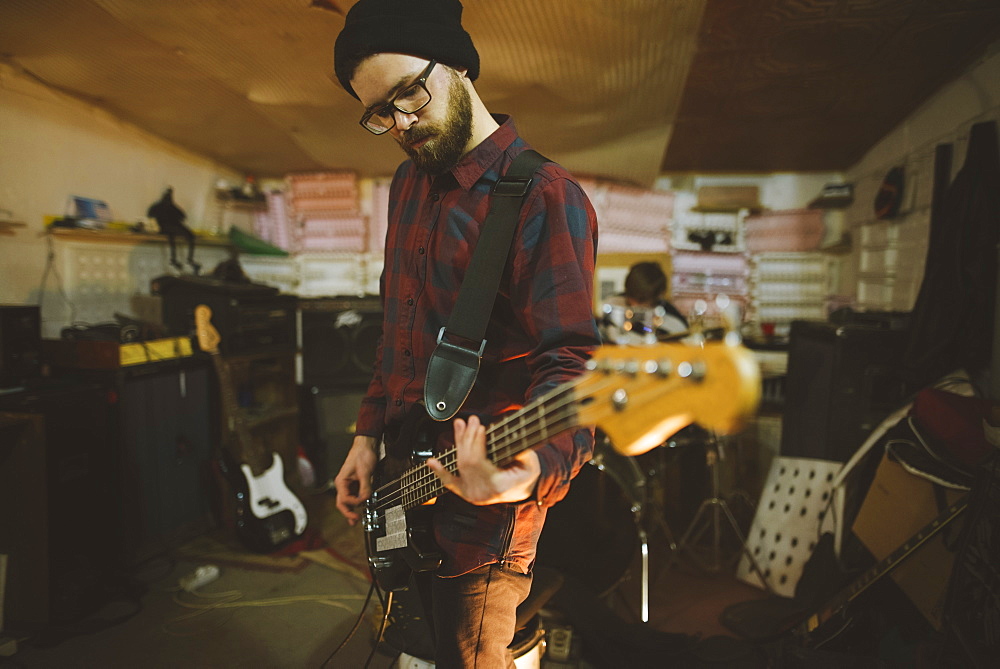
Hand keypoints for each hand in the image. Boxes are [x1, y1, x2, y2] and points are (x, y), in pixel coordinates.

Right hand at [334, 436, 377, 524]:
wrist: (366, 446)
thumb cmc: (362, 454)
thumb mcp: (365, 472)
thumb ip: (365, 486)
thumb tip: (366, 498)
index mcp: (341, 481)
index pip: (344, 498)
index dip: (354, 502)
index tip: (363, 501)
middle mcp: (343, 484)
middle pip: (342, 503)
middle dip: (348, 513)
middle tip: (355, 521)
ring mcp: (349, 484)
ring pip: (348, 501)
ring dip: (352, 510)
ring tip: (356, 520)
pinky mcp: (356, 483)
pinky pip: (354, 496)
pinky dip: (357, 503)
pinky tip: (360, 509)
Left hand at [426, 415, 540, 504]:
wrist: (522, 491)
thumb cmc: (526, 475)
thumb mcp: (531, 464)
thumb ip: (521, 452)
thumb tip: (511, 435)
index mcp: (497, 486)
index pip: (479, 461)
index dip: (477, 443)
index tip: (481, 427)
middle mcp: (482, 492)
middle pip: (467, 460)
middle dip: (469, 437)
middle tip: (473, 420)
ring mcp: (472, 493)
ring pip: (459, 464)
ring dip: (459, 442)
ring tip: (460, 424)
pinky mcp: (465, 491)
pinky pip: (450, 482)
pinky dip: (440, 472)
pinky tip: (431, 462)